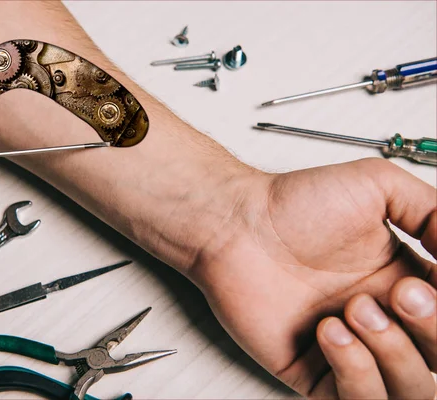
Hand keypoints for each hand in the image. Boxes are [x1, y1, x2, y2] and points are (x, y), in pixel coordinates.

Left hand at [191, 158, 435, 397]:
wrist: (237, 223)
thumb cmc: (295, 204)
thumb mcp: (379, 187)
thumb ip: (434, 213)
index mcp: (405, 284)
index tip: (432, 279)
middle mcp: (383, 322)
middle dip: (432, 328)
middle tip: (400, 293)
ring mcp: (350, 351)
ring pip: (409, 391)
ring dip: (396, 355)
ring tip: (355, 310)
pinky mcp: (312, 371)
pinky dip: (355, 372)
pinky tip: (330, 331)